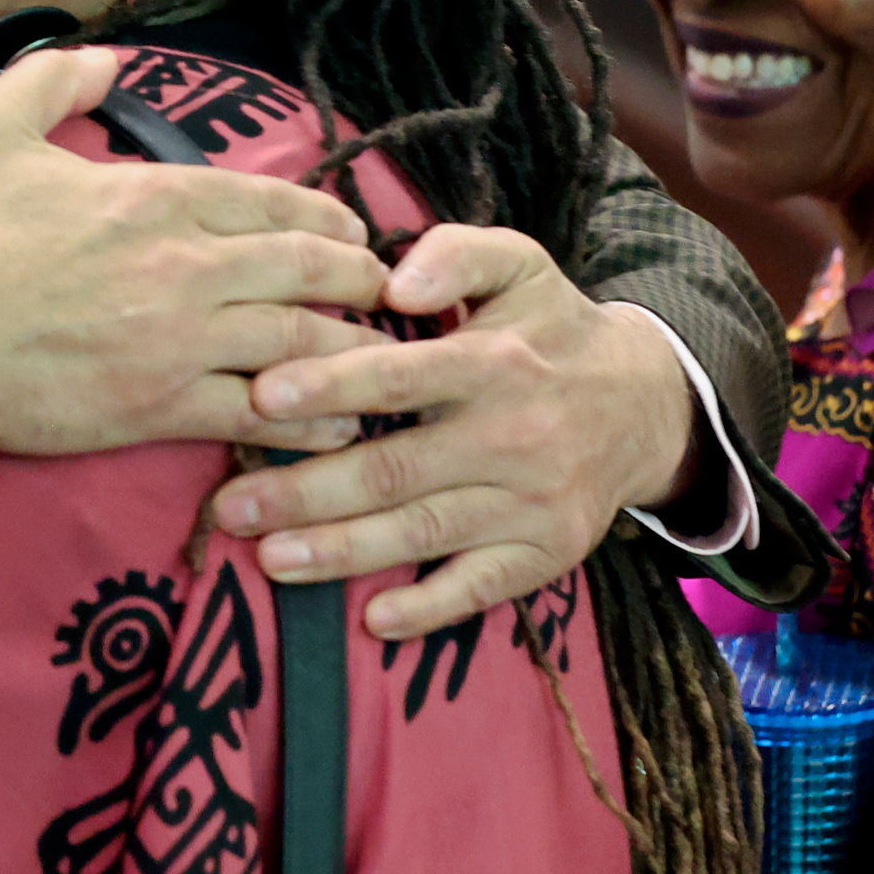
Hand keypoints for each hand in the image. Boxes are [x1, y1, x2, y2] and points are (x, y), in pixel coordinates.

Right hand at [0, 48, 392, 453]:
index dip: (325, 219)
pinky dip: (309, 419)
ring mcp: (181, 339)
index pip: (274, 203)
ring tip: (378, 358)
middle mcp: (188, 264)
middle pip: (308, 269)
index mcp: (158, 198)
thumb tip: (104, 60)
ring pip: (302, 341)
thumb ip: (54, 81)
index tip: (351, 233)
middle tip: (382, 290)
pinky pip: (261, 414)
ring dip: (350, 349)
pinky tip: (338, 425)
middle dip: (358, 279)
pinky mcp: (162, 406)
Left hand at [209, 225, 700, 639]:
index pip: (401, 376)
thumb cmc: (551, 329)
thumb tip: (395, 281)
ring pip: (421, 533)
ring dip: (340, 553)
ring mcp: (530, 503)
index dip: (330, 386)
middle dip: (305, 491)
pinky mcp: (544, 554)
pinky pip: (480, 589)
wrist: (645, 404)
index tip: (261, 397)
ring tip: (267, 557)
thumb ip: (457, 254)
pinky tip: (371, 619)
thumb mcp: (519, 265)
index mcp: (495, 363)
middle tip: (229, 505)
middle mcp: (513, 437)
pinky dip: (428, 608)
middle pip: (394, 470)